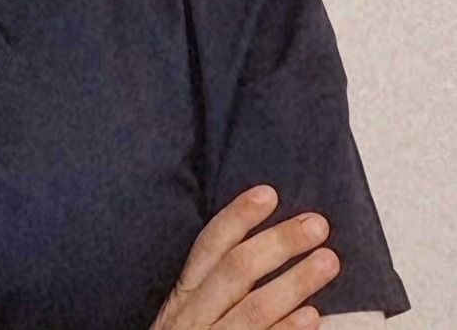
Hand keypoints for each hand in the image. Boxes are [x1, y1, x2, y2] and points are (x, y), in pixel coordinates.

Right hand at [150, 185, 339, 328]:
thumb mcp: (186, 317)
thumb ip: (212, 289)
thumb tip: (258, 250)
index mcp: (182, 297)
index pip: (209, 247)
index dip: (238, 217)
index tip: (268, 193)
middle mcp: (191, 318)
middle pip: (235, 271)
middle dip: (278, 243)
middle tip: (317, 224)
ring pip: (252, 309)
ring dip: (293, 282)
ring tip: (328, 261)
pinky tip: (313, 317)